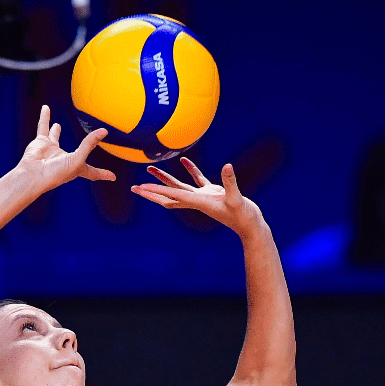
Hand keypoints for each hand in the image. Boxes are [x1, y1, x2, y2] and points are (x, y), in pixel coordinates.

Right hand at [18, 105, 115, 191]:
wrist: (33, 174)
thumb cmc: (56, 173)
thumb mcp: (78, 159)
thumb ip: (89, 144)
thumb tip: (104, 131)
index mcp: (76, 168)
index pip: (92, 171)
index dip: (102, 173)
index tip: (112, 177)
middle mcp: (64, 159)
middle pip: (76, 152)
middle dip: (82, 149)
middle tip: (89, 142)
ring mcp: (51, 150)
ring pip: (54, 136)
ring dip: (56, 131)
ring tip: (58, 125)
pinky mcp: (41, 143)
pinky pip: (43, 126)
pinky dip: (45, 117)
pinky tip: (46, 108)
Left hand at [131, 158, 265, 235]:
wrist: (250, 225)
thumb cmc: (243, 216)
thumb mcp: (237, 199)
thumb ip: (231, 183)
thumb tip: (227, 166)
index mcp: (198, 202)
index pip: (172, 195)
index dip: (156, 191)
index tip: (140, 188)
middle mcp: (196, 201)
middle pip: (167, 196)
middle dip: (151, 192)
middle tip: (134, 187)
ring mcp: (203, 197)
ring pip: (178, 186)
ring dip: (164, 179)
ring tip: (150, 169)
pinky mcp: (212, 193)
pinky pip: (197, 180)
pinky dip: (190, 170)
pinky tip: (184, 160)